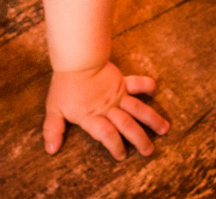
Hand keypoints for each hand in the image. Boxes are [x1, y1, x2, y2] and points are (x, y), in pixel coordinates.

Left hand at [43, 61, 169, 159]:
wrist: (75, 60)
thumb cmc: (64, 85)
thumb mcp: (54, 109)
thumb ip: (53, 130)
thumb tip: (51, 150)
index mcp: (92, 117)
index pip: (107, 135)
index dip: (115, 146)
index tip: (122, 156)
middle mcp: (108, 108)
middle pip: (127, 126)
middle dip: (140, 139)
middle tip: (149, 151)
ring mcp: (117, 95)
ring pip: (138, 109)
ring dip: (152, 119)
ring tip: (165, 129)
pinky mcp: (122, 82)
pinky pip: (137, 83)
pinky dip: (147, 85)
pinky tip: (155, 90)